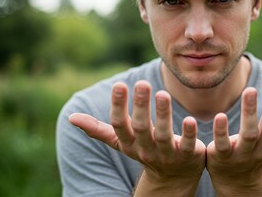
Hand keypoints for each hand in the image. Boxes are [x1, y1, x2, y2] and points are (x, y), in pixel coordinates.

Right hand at [69, 81, 205, 195]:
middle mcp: (146, 150)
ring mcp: (167, 154)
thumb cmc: (145, 151)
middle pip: (141, 128)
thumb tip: (71, 117)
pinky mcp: (187, 155)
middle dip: (140, 106)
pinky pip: (187, 144)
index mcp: (129, 143)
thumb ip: (99, 130)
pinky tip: (190, 118)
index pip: (120, 125)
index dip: (118, 106)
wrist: (172, 178)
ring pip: (163, 135)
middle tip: (142, 83)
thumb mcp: (122, 142)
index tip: (119, 84)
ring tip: (162, 93)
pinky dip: (188, 133)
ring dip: (162, 115)